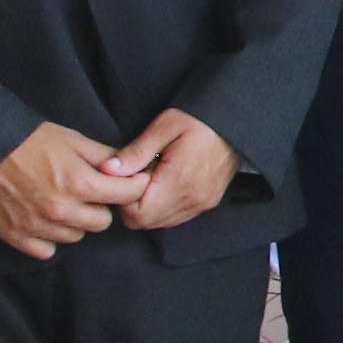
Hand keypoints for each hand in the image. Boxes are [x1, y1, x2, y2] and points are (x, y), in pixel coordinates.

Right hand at [0, 118, 133, 259]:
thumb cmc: (29, 139)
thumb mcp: (73, 139)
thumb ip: (105, 157)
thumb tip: (133, 167)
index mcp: (80, 184)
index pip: (128, 195)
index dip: (132, 186)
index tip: (128, 182)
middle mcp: (61, 210)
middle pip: (103, 222)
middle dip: (100, 206)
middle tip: (87, 191)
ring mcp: (38, 226)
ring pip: (76, 236)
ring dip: (75, 221)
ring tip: (60, 200)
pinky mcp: (16, 236)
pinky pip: (47, 249)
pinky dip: (49, 237)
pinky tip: (43, 217)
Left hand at [105, 110, 240, 232]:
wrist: (236, 120)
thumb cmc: (199, 119)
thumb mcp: (163, 127)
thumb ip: (134, 153)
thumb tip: (107, 170)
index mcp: (179, 182)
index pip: (136, 215)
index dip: (124, 199)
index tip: (129, 176)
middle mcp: (193, 200)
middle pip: (146, 223)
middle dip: (133, 205)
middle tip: (137, 176)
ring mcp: (203, 203)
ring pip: (161, 223)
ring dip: (149, 207)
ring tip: (152, 177)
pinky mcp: (209, 201)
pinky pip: (177, 217)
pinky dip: (164, 207)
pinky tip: (165, 183)